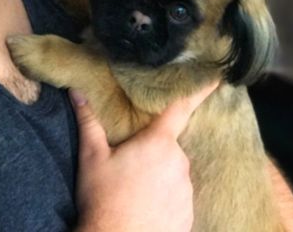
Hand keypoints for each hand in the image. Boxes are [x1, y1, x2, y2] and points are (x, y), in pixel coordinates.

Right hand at [71, 84, 216, 231]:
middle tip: (129, 163)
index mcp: (159, 143)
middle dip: (153, 149)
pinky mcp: (189, 215)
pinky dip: (165, 197)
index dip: (199, 91)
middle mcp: (179, 163)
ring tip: (134, 189)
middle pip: (169, 145)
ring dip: (159, 174)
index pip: (181, 109)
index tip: (216, 77)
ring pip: (174, 171)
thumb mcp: (92, 158)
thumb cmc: (104, 200)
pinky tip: (145, 205)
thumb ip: (89, 122)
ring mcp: (186, 191)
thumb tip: (77, 92)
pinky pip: (178, 196)